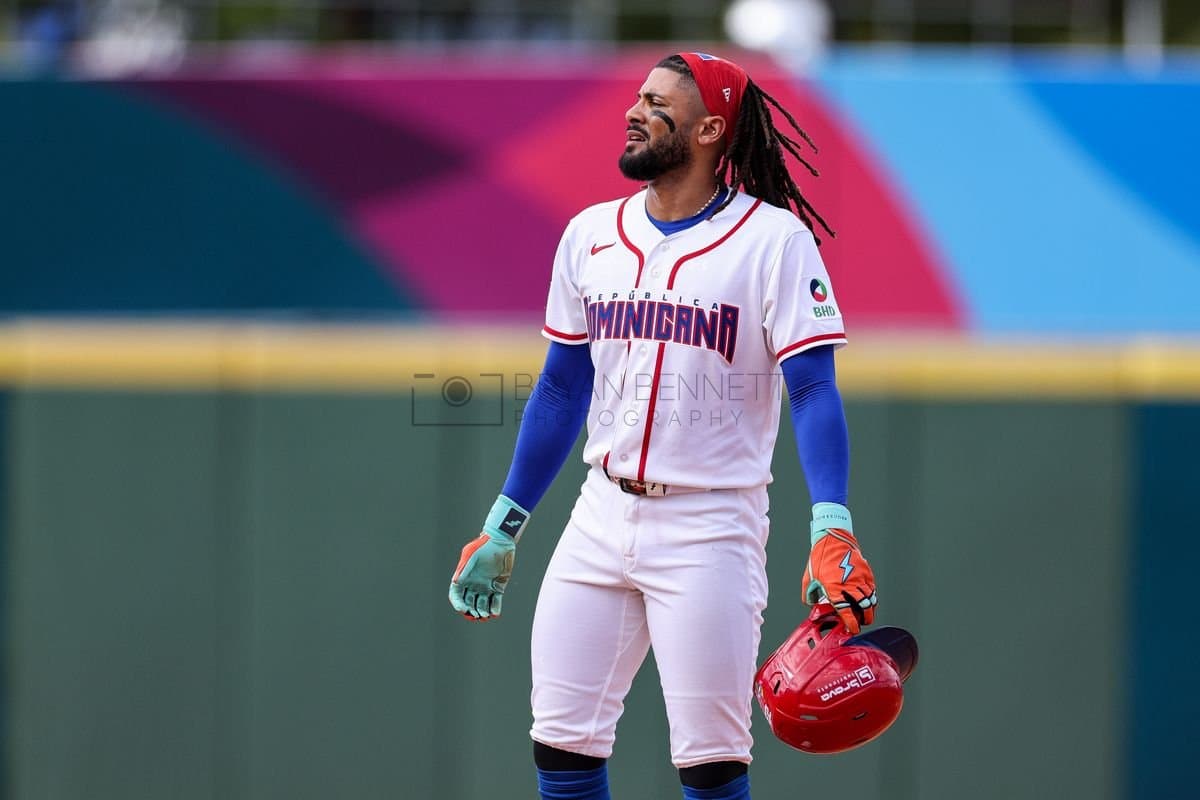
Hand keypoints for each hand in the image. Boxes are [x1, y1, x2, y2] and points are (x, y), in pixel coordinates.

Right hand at [448, 531, 515, 620]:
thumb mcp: (471, 556)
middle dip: (470, 611)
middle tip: (475, 615)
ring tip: (485, 616)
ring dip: (482, 612)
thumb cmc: (483, 546)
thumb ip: (464, 569)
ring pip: (482, 605)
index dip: (458, 603)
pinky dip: (494, 608)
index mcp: (464, 578)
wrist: (500, 541)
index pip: (456, 595)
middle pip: (468, 603)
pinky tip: (495, 613)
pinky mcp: (498, 587)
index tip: (462, 609)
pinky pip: (495, 601)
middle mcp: (473, 584)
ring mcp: (485, 587)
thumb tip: (455, 582)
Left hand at [801, 503, 876, 632]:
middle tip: (860, 623)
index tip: (852, 629)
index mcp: (834, 588)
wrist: (832, 538)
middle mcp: (850, 584)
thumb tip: (811, 605)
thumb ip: (809, 594)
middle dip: (864, 619)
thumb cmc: (820, 557)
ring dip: (869, 610)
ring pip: (871, 600)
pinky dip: (871, 597)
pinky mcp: (866, 572)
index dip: (851, 623)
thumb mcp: (809, 577)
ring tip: (865, 614)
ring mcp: (860, 578)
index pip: (846, 611)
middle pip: (863, 608)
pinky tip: (867, 600)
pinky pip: (872, 589)